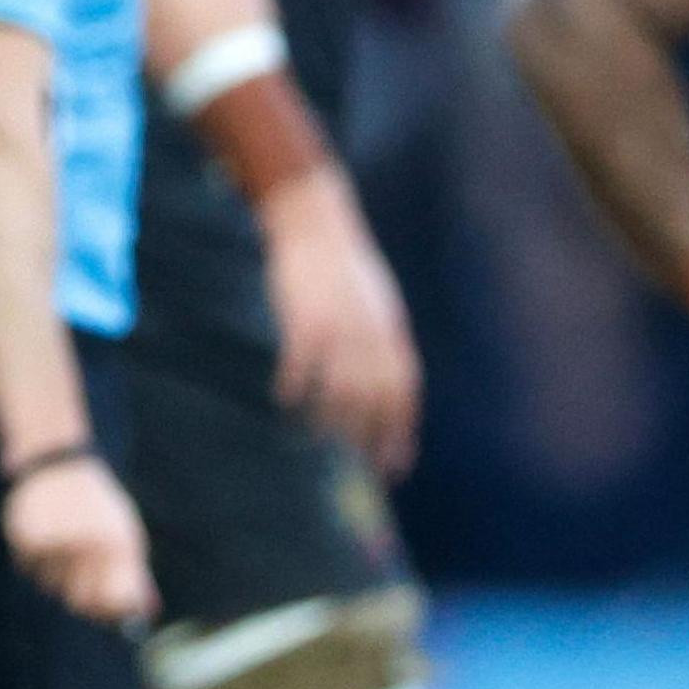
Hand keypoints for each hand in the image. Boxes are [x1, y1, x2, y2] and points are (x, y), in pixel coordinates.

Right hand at [6, 455, 156, 627]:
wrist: (60, 465)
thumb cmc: (98, 507)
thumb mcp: (124, 535)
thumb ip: (136, 576)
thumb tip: (146, 613)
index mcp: (117, 545)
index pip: (111, 602)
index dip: (107, 612)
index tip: (102, 610)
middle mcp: (88, 546)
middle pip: (77, 601)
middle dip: (77, 597)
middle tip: (75, 581)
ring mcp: (57, 541)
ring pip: (48, 585)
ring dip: (52, 573)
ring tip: (59, 543)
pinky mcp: (28, 536)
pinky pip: (27, 567)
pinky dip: (32, 558)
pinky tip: (41, 534)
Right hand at [260, 168, 423, 477]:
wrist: (316, 221)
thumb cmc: (344, 266)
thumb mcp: (378, 304)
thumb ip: (384, 343)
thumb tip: (389, 385)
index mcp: (392, 332)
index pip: (403, 394)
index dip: (400, 432)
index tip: (394, 466)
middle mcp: (371, 335)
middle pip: (373, 399)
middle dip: (368, 438)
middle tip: (356, 467)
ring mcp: (339, 327)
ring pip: (338, 387)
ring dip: (330, 420)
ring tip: (318, 441)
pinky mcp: (306, 316)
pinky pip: (302, 361)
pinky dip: (295, 384)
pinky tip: (285, 399)